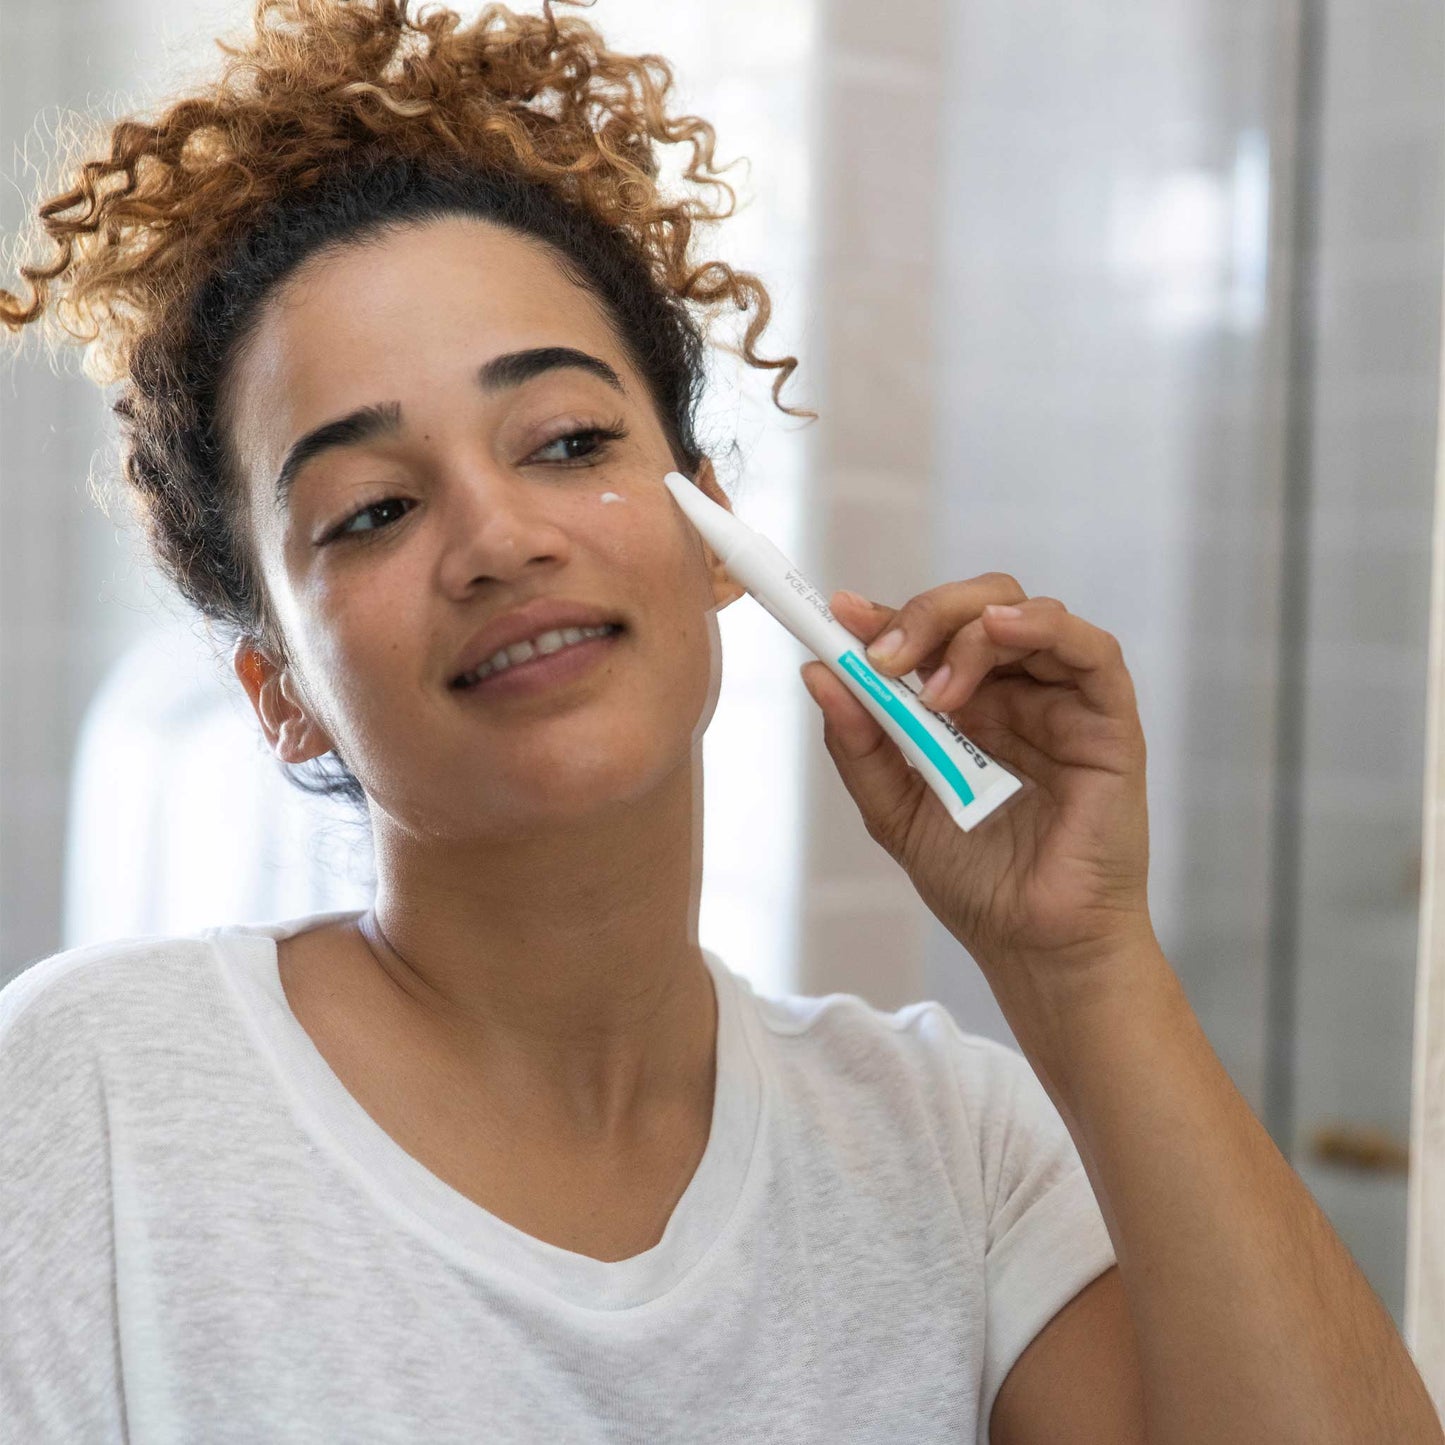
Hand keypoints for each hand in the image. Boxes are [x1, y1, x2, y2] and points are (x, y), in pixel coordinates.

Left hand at [799, 575, 1156, 996]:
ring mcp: (1061, 703)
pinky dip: (1043, 626)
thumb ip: (859, 745)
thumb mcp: (895, 810)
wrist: (1034, 947)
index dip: (884, 617)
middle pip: (974, 607)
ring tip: (937, 688)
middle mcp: (1013, 693)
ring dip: (968, 631)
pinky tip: (1001, 630)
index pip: (926, 636)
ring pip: (1023, 615)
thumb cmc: (976, 885)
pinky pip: (1092, 650)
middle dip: (922, 616)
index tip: (839, 614)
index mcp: (964, 707)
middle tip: (883, 657)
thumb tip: (817, 674)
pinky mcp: (1108, 721)